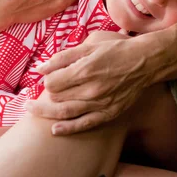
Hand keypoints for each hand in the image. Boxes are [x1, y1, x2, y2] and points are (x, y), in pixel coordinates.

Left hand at [26, 31, 149, 134]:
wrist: (144, 62)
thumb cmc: (115, 50)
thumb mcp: (89, 46)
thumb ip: (63, 57)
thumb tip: (40, 68)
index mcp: (84, 70)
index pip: (52, 82)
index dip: (46, 79)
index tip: (48, 75)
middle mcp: (90, 90)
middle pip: (57, 97)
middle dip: (47, 92)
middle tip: (44, 88)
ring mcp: (99, 104)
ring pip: (65, 112)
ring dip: (46, 111)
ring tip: (33, 109)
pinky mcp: (108, 113)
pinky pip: (84, 124)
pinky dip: (67, 128)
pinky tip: (54, 130)